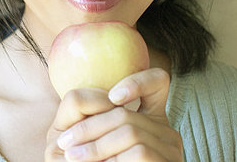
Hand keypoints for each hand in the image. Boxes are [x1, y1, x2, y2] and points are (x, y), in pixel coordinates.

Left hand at [44, 68, 182, 160]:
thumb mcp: (80, 139)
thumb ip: (81, 114)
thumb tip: (77, 97)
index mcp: (147, 118)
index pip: (157, 82)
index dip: (136, 82)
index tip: (112, 98)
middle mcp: (165, 133)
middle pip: (125, 114)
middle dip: (88, 128)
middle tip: (65, 144)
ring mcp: (170, 151)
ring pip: (130, 132)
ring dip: (94, 147)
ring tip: (73, 158)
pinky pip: (139, 153)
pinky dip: (112, 160)